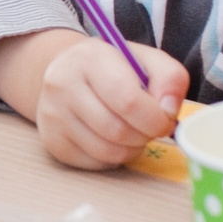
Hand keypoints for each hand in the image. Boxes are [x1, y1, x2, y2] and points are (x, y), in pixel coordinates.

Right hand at [0, 29, 187, 170]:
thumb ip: (170, 78)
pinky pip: (95, 163)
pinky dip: (113, 158)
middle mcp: (62, 84)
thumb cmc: (114, 68)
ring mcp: (52, 115)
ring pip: (107, 151)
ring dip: (131, 149)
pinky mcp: (52, 141)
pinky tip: (113, 140)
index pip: (128, 100)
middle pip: (117, 130)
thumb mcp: (146, 60)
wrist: (67, 72)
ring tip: (133, 132)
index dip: (155, 118)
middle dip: (145, 135)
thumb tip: (168, 111)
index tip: (165, 119)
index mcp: (89, 58)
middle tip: (149, 127)